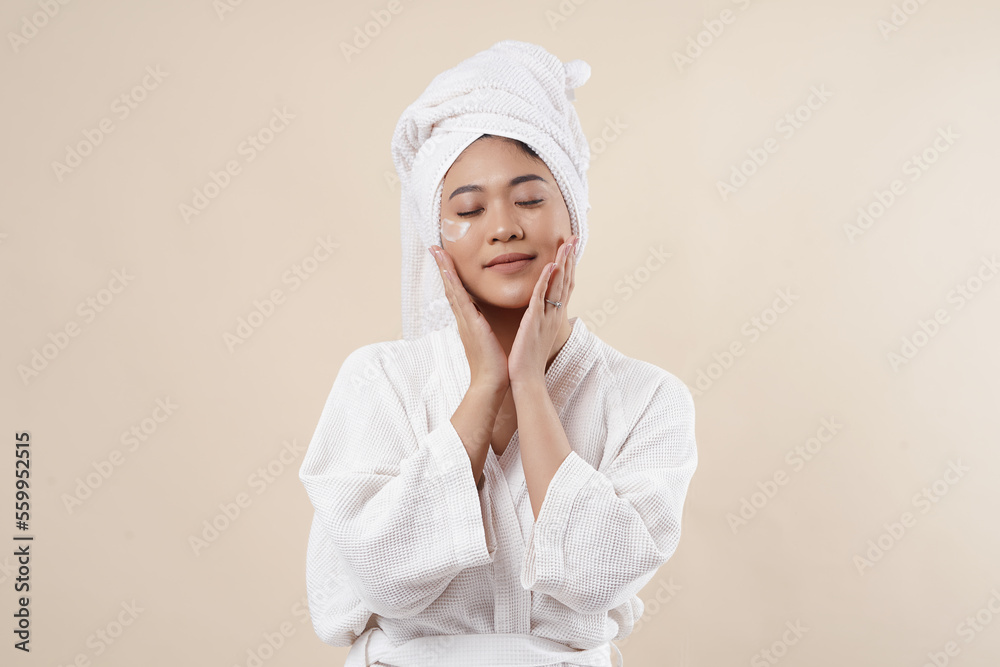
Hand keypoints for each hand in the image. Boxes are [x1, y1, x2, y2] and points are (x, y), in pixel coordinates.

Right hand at [429, 245, 509, 391]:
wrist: (490, 383)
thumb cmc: (493, 365)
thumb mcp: (489, 340)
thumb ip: (486, 329)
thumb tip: (487, 323)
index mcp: (469, 321)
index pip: (458, 293)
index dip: (451, 276)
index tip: (445, 260)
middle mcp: (463, 318)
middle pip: (450, 287)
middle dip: (443, 266)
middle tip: (434, 248)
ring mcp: (464, 320)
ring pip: (452, 289)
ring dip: (444, 269)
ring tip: (437, 251)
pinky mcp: (470, 323)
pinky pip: (460, 299)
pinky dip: (453, 283)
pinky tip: (448, 270)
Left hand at [508, 235, 576, 386]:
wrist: (526, 379)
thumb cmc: (528, 359)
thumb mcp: (536, 335)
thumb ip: (538, 320)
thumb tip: (536, 312)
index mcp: (553, 317)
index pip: (564, 287)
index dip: (568, 267)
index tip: (570, 250)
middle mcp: (554, 314)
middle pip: (566, 281)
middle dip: (570, 258)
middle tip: (574, 238)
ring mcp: (546, 317)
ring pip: (557, 284)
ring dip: (563, 262)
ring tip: (567, 244)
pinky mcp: (534, 320)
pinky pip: (542, 296)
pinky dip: (547, 280)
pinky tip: (550, 265)